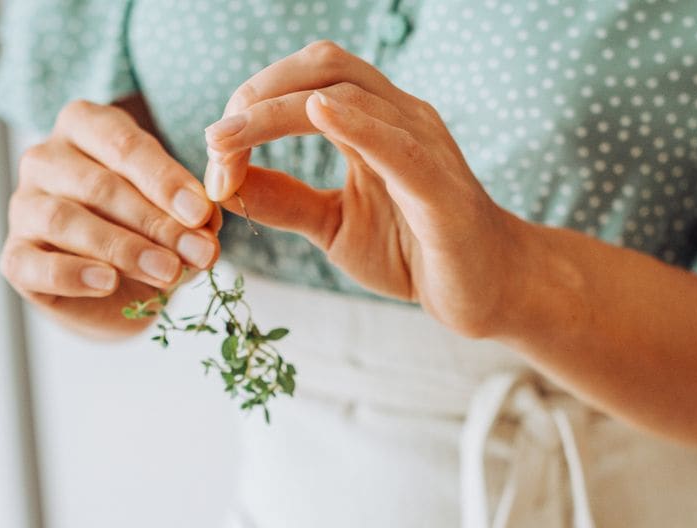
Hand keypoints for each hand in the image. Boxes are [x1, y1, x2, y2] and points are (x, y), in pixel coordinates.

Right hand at [1, 99, 219, 337]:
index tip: (202, 213)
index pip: (123, 144)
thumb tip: (207, 227)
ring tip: (168, 272)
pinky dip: (73, 274)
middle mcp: (45, 159)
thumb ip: (189, 218)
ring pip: (65, 221)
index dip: (165, 180)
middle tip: (197, 252)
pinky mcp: (14, 257)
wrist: (112, 295)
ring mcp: (23, 207)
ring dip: (122, 248)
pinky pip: (36, 264)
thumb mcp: (174, 220)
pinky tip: (107, 282)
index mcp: (84, 127)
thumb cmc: (144, 237)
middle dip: (155, 222)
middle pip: (98, 185)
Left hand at [203, 41, 525, 338]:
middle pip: (323, 66)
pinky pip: (396, 143)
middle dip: (257, 94)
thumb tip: (224, 182)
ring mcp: (423, 146)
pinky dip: (357, 122)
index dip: (252, 106)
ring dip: (278, 110)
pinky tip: (319, 113)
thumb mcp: (333, 226)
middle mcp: (399, 118)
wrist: (482, 292)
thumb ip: (284, 202)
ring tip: (230, 136)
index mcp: (372, 124)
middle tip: (214, 137)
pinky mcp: (439, 188)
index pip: (306, 83)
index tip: (214, 151)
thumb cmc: (414, 252)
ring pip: (349, 94)